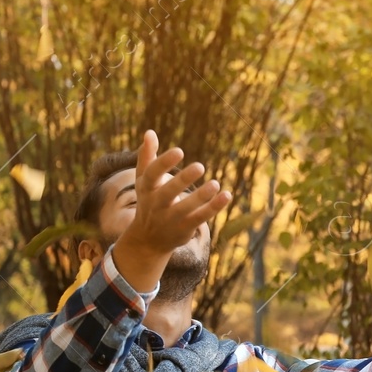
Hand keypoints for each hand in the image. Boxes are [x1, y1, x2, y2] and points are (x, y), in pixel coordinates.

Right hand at [115, 130, 231, 257]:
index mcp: (146, 188)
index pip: (152, 174)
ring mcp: (170, 218)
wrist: (148, 239)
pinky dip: (214, 207)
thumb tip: (149, 132)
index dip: (164, 163)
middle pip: (168, 192)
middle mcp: (156, 204)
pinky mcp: (185, 228)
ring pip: (186, 208)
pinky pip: (201, 218)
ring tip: (215, 183)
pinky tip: (227, 195)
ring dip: (201, 196)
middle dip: (183, 180)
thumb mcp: (144, 180)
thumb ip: (147, 157)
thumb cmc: (149, 200)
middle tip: (200, 166)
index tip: (179, 151)